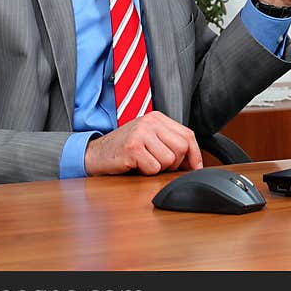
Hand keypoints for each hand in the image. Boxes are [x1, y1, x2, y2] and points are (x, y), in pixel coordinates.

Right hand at [83, 111, 203, 175]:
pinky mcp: (133, 148)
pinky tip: (136, 166)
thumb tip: (195, 163)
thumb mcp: (149, 139)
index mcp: (157, 118)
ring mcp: (141, 133)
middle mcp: (150, 122)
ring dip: (159, 168)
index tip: (195, 167)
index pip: (188, 134)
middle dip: (175, 163)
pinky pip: (154, 168)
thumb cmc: (124, 149)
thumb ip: (170, 144)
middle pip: (182, 147)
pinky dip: (147, 172)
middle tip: (159, 165)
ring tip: (145, 163)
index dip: (195, 154)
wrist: (95, 153)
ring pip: (169, 159)